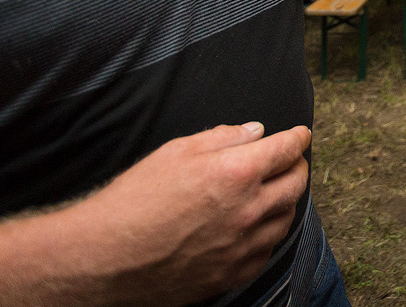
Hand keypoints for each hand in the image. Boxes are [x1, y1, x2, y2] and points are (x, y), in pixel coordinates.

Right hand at [86, 123, 310, 303]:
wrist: (105, 258)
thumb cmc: (134, 200)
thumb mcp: (176, 152)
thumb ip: (223, 137)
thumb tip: (256, 132)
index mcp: (237, 173)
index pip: (287, 149)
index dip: (298, 138)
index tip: (300, 135)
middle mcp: (248, 209)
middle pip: (296, 183)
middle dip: (297, 166)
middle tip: (290, 161)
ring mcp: (243, 245)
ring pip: (286, 218)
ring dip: (286, 200)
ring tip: (275, 191)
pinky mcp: (233, 273)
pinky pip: (268, 250)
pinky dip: (269, 234)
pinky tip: (258, 226)